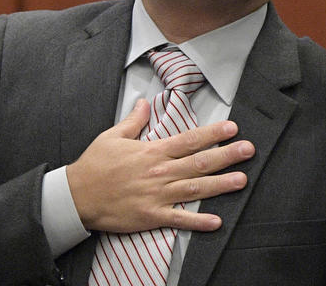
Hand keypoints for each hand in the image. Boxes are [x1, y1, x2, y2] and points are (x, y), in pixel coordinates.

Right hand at [66, 100, 253, 233]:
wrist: (77, 196)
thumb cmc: (94, 165)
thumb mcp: (112, 137)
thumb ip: (132, 121)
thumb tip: (144, 102)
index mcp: (151, 151)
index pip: (188, 140)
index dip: (212, 133)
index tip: (231, 127)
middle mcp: (158, 172)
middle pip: (198, 163)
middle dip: (226, 155)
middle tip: (248, 150)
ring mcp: (156, 195)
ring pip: (195, 189)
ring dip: (220, 185)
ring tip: (242, 180)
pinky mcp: (151, 216)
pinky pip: (179, 220)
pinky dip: (197, 222)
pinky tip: (216, 221)